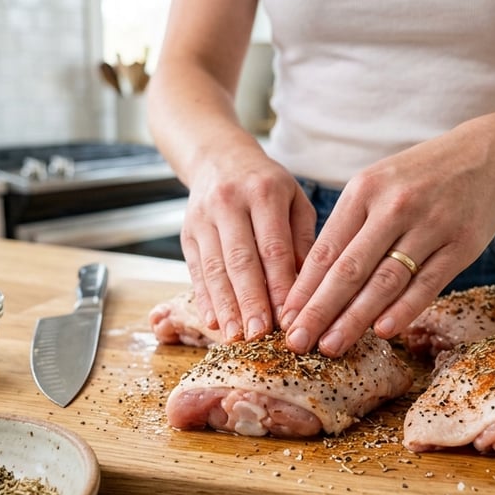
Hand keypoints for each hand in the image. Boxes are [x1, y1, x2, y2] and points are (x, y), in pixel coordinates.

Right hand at [181, 147, 316, 341]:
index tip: (290, 318)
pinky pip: (195, 269)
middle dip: (250, 301)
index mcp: (264, 192)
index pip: (273, 247)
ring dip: (225, 306)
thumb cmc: (267, 185)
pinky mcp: (186, 232)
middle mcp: (230, 202)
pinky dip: (204, 298)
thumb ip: (303, 241)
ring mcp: (203, 218)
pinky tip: (213, 322)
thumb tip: (308, 289)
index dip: (280, 286)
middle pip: (241, 260)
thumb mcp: (294, 201)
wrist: (219, 158)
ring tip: (236, 336)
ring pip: (214, 268)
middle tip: (260, 335)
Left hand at [279, 133, 494, 355]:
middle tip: (297, 343)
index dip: (303, 289)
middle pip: (350, 269)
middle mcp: (394, 206)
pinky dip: (404, 309)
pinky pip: (428, 283)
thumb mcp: (376, 184)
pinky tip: (383, 331)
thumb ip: (349, 227)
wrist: (485, 154)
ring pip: (386, 280)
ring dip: (355, 318)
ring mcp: (430, 225)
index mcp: (364, 190)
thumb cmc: (418, 177)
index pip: (325, 249)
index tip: (285, 320)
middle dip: (319, 310)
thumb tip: (314, 284)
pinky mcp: (462, 244)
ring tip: (332, 346)